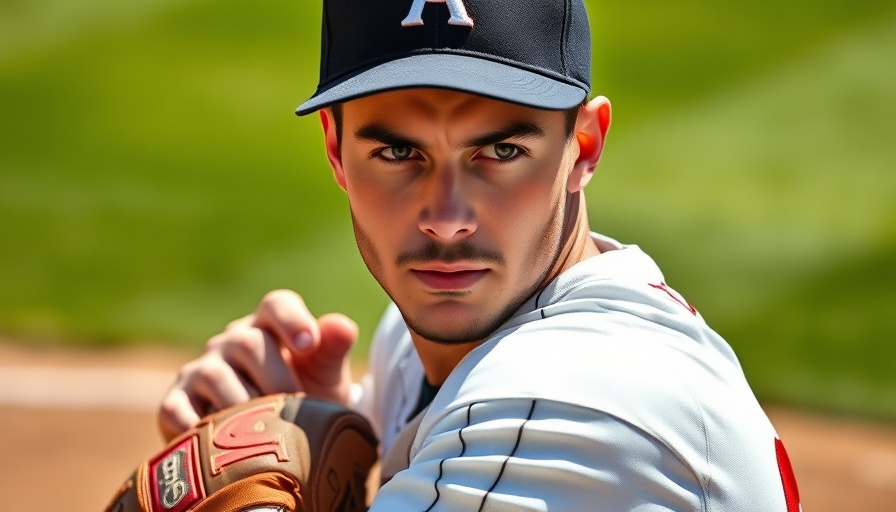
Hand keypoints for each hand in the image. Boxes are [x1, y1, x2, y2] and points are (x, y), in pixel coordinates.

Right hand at [157, 289, 356, 441]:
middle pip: (248, 342)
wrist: (271, 446)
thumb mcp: (324, 379)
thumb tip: (343, 327)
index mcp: (269, 327)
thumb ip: (333, 351)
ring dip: (244, 405)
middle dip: (277, 377)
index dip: (292, 319)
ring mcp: (200, 371)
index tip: (309, 344)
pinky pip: (178, 409)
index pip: (276, 305)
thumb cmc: (303, 400)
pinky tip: (219, 446)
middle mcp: (230, 342)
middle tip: (296, 408)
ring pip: (215, 375)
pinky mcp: (175, 403)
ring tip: (266, 432)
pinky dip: (198, 427)